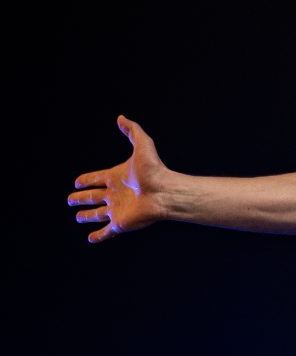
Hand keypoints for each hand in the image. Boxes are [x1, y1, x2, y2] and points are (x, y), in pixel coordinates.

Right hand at [70, 116, 174, 242]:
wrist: (165, 192)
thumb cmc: (155, 170)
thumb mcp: (143, 144)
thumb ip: (132, 130)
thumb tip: (121, 117)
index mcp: (116, 177)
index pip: (97, 178)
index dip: (87, 180)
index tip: (77, 182)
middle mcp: (115, 194)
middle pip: (93, 197)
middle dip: (81, 199)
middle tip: (70, 200)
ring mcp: (117, 209)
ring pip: (97, 214)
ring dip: (87, 216)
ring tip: (78, 217)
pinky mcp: (120, 223)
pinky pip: (106, 231)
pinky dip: (98, 235)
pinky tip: (91, 239)